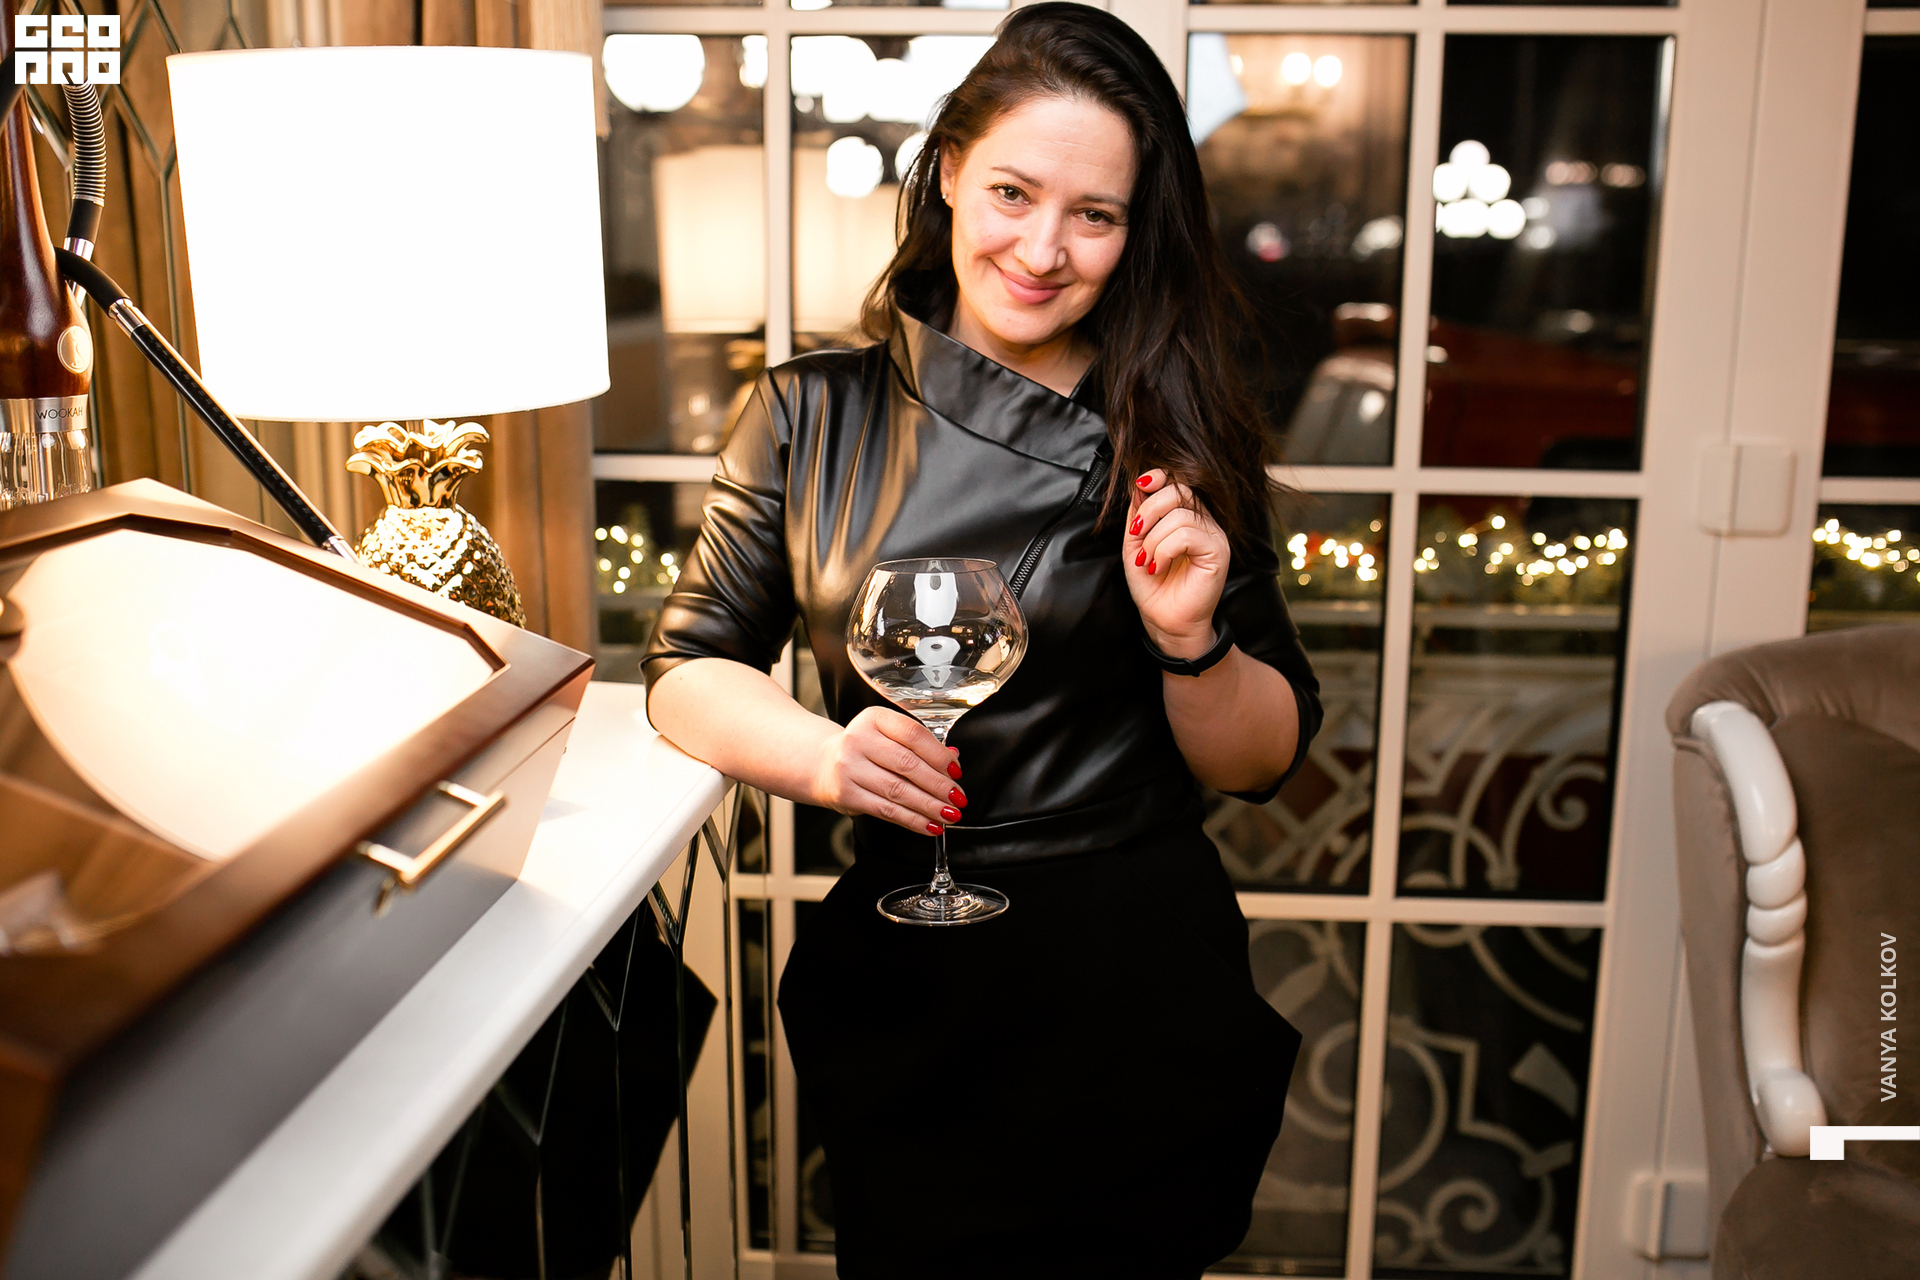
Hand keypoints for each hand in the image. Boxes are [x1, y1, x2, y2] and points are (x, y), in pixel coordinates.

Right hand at [809, 706, 967, 834]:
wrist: (824, 763)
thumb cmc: (865, 749)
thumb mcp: (888, 736)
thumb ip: (919, 745)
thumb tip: (953, 758)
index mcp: (874, 718)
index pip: (913, 734)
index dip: (939, 755)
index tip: (956, 772)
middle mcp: (858, 739)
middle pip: (907, 765)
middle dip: (938, 785)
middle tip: (957, 799)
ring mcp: (849, 767)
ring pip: (898, 791)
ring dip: (928, 806)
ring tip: (948, 815)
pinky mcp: (846, 793)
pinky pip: (886, 810)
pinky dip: (911, 820)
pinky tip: (929, 825)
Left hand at [1123, 469, 1229, 658]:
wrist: (1164, 621)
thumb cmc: (1152, 586)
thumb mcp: (1136, 545)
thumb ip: (1139, 515)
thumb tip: (1139, 484)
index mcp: (1187, 517)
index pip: (1179, 481)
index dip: (1159, 477)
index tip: (1140, 486)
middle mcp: (1204, 523)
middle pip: (1180, 491)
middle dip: (1150, 509)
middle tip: (1136, 535)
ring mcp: (1214, 536)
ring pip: (1181, 514)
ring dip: (1154, 538)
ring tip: (1148, 561)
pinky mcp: (1218, 552)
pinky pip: (1187, 535)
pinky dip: (1165, 549)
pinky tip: (1159, 565)